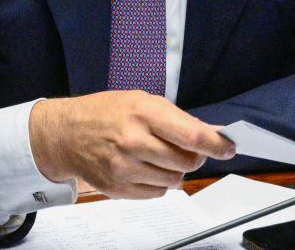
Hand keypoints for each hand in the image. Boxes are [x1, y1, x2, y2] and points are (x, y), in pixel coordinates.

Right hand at [29, 91, 235, 198]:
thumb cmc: (105, 113)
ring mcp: (125, 168)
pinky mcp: (119, 188)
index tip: (229, 147)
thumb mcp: (141, 101)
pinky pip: (157, 193)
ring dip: (176, 170)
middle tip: (187, 149)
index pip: (191, 136)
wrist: (65, 134)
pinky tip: (145, 167)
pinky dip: (159, 182)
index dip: (215, 145)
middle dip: (194, 157)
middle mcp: (133, 141)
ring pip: (175, 180)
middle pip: (186, 162)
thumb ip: (177, 118)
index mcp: (142, 113)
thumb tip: (211, 134)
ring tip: (159, 155)